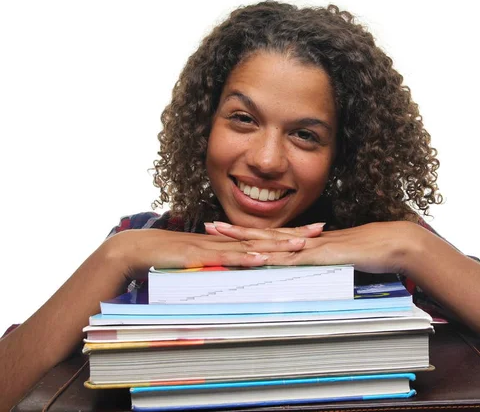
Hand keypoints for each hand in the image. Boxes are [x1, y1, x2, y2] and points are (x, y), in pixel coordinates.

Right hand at [99, 228, 307, 279]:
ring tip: (301, 243)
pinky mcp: (199, 256)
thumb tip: (243, 270)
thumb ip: (223, 264)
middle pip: (266, 236)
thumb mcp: (204, 260)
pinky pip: (225, 258)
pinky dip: (244, 258)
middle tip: (321, 229)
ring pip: (251, 245)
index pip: (265, 235)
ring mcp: (214, 247)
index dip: (289, 232)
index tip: (312, 231)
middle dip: (293, 232)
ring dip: (276, 244)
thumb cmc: (171, 256)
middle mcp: (226, 240)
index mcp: (229, 241)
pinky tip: (261, 258)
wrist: (139, 249)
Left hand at [207, 221, 426, 273]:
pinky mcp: (325, 254)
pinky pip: (297, 258)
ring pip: (274, 243)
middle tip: (207, 226)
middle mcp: (305, 239)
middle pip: (264, 235)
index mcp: (306, 240)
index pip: (270, 237)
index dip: (246, 234)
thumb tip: (306, 267)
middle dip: (235, 232)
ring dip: (247, 241)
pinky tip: (260, 259)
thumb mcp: (338, 257)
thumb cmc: (369, 250)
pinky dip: (277, 259)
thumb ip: (321, 261)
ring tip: (222, 236)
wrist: (393, 242)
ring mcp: (314, 245)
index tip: (224, 231)